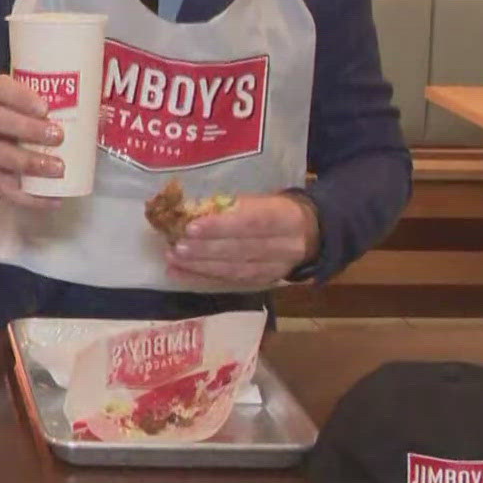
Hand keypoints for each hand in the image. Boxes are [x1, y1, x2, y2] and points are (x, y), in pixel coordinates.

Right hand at [0, 75, 63, 210]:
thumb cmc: (18, 115)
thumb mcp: (28, 101)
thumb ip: (55, 101)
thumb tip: (100, 111)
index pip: (0, 88)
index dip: (20, 97)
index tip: (46, 108)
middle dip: (27, 129)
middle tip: (59, 137)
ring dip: (28, 163)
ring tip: (58, 169)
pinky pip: (1, 187)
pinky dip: (27, 196)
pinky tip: (52, 199)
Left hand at [165, 193, 318, 288]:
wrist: (310, 234)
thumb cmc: (275, 209)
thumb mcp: (262, 200)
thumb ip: (232, 206)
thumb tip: (190, 209)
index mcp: (287, 218)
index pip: (253, 223)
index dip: (222, 227)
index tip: (191, 227)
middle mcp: (285, 247)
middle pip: (242, 251)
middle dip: (206, 250)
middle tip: (176, 246)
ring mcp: (275, 269)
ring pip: (235, 270)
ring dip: (200, 266)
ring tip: (173, 258)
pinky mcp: (263, 283)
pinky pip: (230, 283)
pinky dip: (202, 278)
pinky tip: (179, 273)